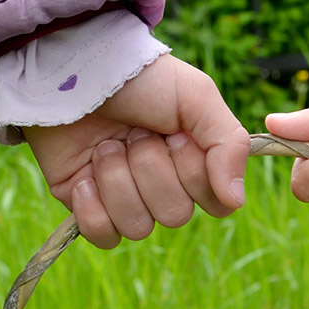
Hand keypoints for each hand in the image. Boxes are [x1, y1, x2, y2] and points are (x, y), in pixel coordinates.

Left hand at [25, 54, 247, 248]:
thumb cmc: (139, 79)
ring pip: (138, 227)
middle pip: (174, 214)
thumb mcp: (197, 96)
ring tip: (105, 146)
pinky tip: (84, 176)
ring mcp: (124, 198)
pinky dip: (93, 207)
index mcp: (193, 161)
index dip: (194, 174)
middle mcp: (163, 184)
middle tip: (134, 133)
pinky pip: (104, 236)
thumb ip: (229, 145)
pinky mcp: (88, 207)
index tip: (176, 137)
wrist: (73, 72)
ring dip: (117, 180)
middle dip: (150, 168)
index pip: (215, 203)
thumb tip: (235, 202)